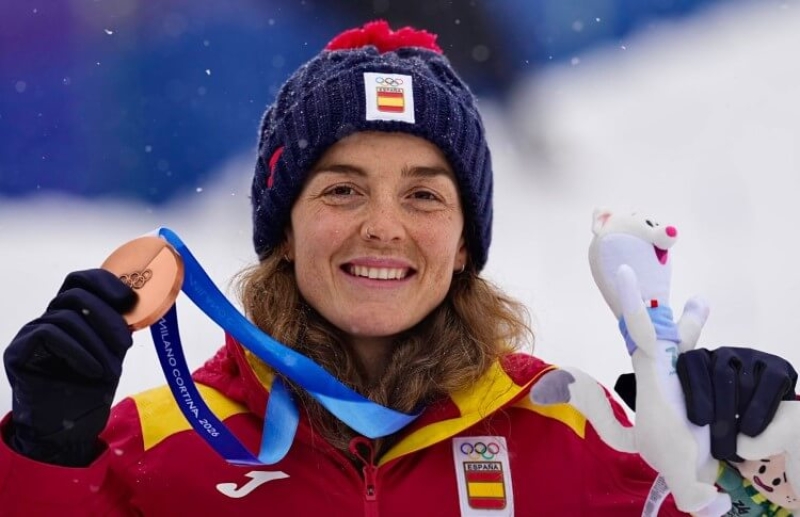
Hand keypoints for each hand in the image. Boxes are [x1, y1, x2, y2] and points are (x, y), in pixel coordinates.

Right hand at [3, 269, 136, 465]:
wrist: (67, 431)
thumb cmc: (91, 389)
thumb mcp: (113, 352)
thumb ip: (119, 327)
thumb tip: (141, 302)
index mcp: (72, 314)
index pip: (82, 281)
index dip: (105, 282)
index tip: (129, 299)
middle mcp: (49, 318)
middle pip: (75, 292)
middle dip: (107, 315)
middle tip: (126, 344)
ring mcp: (31, 333)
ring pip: (65, 315)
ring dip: (96, 342)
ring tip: (110, 369)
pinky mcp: (19, 351)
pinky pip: (49, 334)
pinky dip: (78, 351)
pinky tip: (93, 370)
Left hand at [676, 346, 797, 460]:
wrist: (763, 409)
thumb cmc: (726, 413)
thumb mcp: (706, 410)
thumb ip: (694, 412)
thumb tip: (687, 435)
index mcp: (701, 359)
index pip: (692, 363)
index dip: (695, 390)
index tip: (699, 421)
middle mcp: (724, 353)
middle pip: (720, 375)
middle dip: (720, 413)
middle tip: (720, 446)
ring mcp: (751, 357)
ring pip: (744, 383)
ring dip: (740, 415)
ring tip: (736, 444)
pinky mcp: (777, 365)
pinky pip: (769, 384)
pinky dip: (761, 409)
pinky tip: (753, 429)